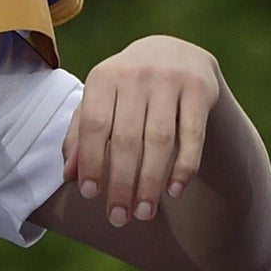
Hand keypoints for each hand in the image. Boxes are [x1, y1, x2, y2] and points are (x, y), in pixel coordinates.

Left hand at [63, 34, 222, 227]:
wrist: (175, 53)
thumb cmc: (127, 88)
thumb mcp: (101, 100)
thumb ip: (81, 134)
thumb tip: (70, 175)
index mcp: (105, 76)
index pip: (94, 124)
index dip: (92, 161)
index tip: (91, 195)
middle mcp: (136, 73)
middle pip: (127, 138)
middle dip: (122, 183)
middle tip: (119, 217)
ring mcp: (171, 79)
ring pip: (160, 140)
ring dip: (151, 181)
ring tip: (144, 212)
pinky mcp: (200, 88)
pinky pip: (193, 135)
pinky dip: (184, 166)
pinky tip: (175, 191)